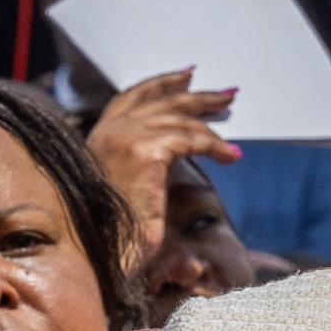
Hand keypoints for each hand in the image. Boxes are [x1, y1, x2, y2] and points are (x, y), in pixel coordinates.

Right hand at [84, 70, 235, 264]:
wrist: (103, 254)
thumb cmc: (112, 234)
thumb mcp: (122, 190)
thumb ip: (138, 165)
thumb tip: (170, 153)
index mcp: (98, 138)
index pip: (132, 98)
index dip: (162, 84)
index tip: (187, 76)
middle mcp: (109, 132)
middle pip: (161, 100)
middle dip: (197, 96)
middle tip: (225, 95)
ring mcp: (125, 138)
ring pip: (179, 120)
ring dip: (211, 124)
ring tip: (232, 130)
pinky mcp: (146, 152)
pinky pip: (190, 140)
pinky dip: (214, 146)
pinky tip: (231, 156)